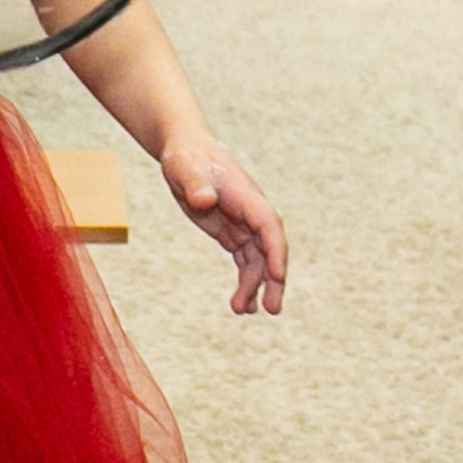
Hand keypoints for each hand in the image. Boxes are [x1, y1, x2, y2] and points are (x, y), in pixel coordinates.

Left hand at [157, 134, 286, 316]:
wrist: (185, 151)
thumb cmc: (186, 156)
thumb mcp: (185, 168)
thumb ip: (196, 184)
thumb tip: (205, 200)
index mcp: (245, 196)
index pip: (269, 225)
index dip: (276, 251)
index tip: (277, 277)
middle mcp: (250, 212)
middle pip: (270, 248)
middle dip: (273, 278)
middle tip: (272, 309)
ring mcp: (243, 223)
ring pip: (258, 259)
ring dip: (254, 286)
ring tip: (242, 311)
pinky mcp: (232, 232)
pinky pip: (245, 260)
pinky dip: (246, 281)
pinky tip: (241, 303)